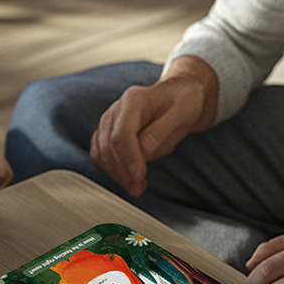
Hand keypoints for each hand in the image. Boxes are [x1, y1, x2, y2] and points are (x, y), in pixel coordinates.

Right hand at [89, 57, 218, 197]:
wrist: (180, 96)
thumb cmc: (183, 101)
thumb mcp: (183, 111)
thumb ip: (161, 130)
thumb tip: (144, 150)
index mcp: (133, 100)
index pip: (121, 134)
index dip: (128, 158)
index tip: (139, 175)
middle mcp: (116, 110)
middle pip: (108, 146)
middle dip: (122, 170)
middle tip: (139, 187)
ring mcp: (110, 122)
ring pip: (101, 153)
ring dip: (116, 174)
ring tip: (137, 187)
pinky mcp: (109, 134)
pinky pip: (101, 156)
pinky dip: (112, 171)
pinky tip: (130, 179)